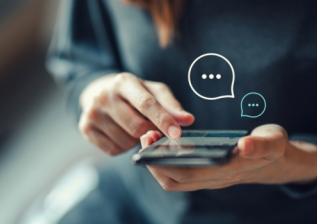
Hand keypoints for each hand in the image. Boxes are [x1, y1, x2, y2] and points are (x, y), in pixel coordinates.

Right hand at [78, 73, 193, 154]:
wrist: (101, 93)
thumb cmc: (135, 94)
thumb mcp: (154, 92)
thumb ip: (171, 106)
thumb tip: (188, 120)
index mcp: (124, 82)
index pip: (146, 103)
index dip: (163, 120)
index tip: (177, 134)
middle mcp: (104, 95)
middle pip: (137, 127)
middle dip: (149, 131)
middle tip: (149, 125)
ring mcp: (92, 112)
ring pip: (126, 141)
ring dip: (135, 140)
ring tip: (131, 126)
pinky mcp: (85, 128)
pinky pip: (113, 150)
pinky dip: (122, 146)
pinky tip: (120, 133)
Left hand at [141, 124, 316, 190]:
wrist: (273, 161)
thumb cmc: (271, 148)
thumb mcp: (273, 141)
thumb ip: (262, 144)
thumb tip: (245, 146)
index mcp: (227, 171)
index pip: (188, 173)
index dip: (165, 161)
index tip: (151, 140)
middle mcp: (214, 179)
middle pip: (174, 179)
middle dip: (154, 161)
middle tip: (146, 136)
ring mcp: (208, 179)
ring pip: (174, 180)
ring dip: (157, 163)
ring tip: (150, 139)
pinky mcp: (206, 174)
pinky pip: (179, 175)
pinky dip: (165, 163)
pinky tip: (163, 145)